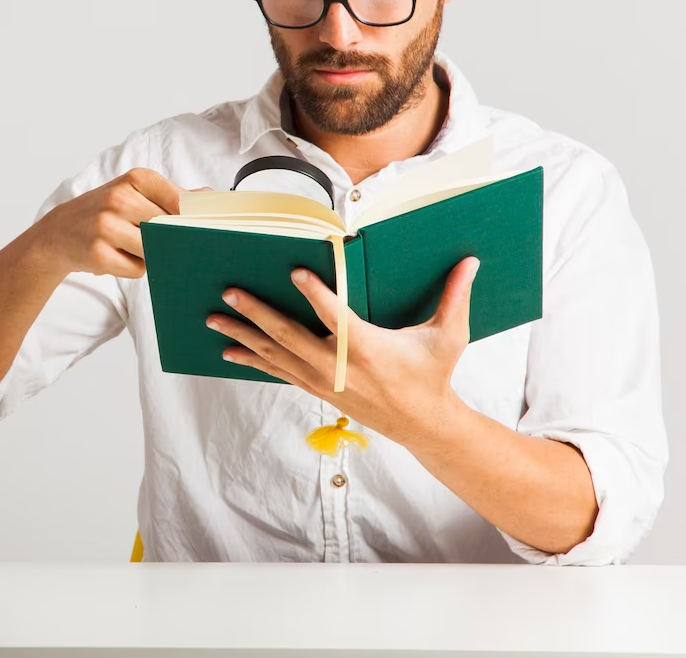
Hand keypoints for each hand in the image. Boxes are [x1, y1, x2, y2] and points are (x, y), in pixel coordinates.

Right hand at [31, 168, 191, 278]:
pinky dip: (133, 268)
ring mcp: (107, 226)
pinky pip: (137, 269)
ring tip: (132, 246)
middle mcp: (120, 198)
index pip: (180, 202)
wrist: (58, 232)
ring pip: (154, 250)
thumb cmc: (104, 212)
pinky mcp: (99, 254)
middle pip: (169, 229)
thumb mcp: (133, 193)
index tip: (198, 229)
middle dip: (170, 240)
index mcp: (135, 179)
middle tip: (161, 241)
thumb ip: (170, 196)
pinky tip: (118, 257)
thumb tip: (209, 197)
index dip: (191, 219)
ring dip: (150, 255)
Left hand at [206, 257, 480, 446]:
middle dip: (256, 313)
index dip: (315, 295)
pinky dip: (252, 360)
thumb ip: (455, 297)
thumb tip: (471, 260)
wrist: (423, 424)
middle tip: (230, 291)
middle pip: (289, 336)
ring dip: (243, 335)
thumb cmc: (434, 375)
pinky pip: (278, 372)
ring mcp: (323, 380)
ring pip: (275, 355)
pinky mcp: (317, 389)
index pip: (336, 318)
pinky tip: (229, 349)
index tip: (295, 272)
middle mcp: (339, 366)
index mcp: (368, 349)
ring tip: (214, 318)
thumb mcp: (449, 337)